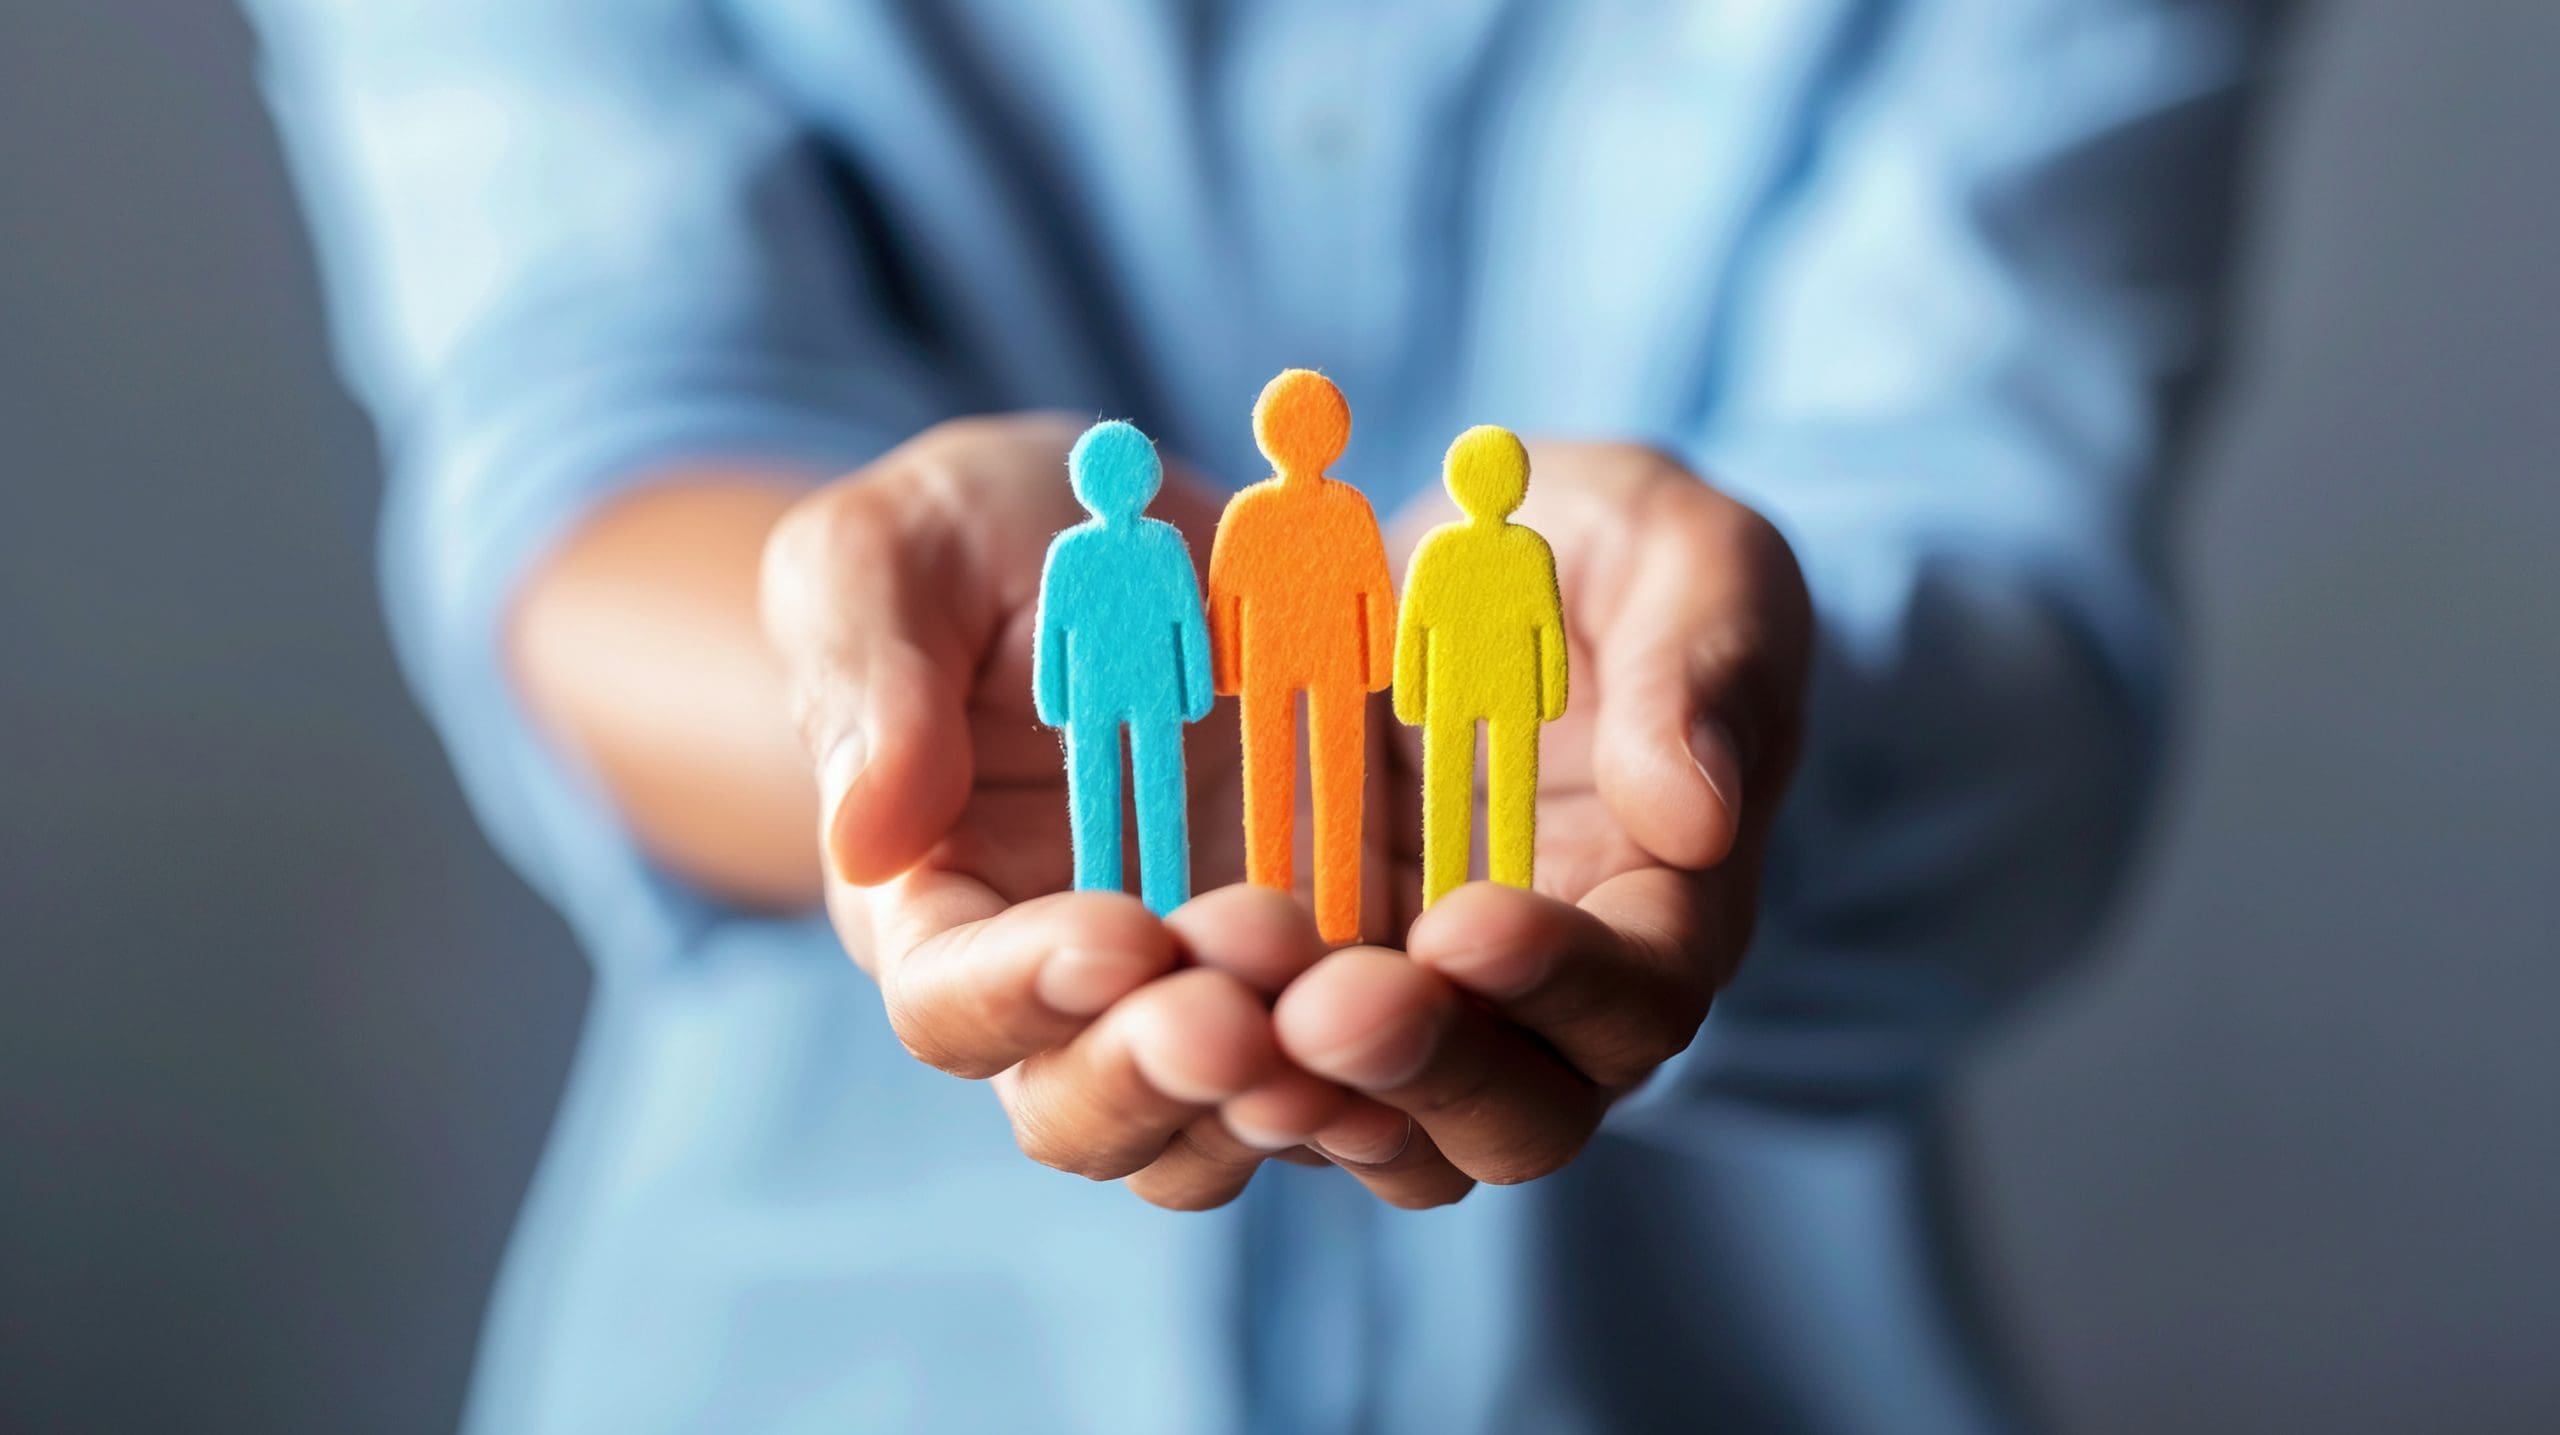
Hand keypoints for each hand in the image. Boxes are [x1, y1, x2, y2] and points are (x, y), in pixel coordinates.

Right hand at [759, 416, 1411, 1207]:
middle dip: (1162, 1074)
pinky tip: (1454, 1009)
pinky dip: (1400, 1073)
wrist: (1144, 540)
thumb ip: (870, 677)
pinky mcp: (1327, 978)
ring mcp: (1205, 1000)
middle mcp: (1066, 998)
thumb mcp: (896, 556)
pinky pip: (1358, 1079)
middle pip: (1086, 1113)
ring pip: (1227, 1131)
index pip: (953, 1004)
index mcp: (937, 912)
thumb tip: (864, 834)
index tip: (1117, 932)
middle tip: (1244, 1010)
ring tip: (1360, 1014)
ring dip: (1288, 1097)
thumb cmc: (983, 543)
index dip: (1025, 990)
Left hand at [1273, 443, 1811, 1191]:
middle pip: (1518, 1117)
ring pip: (1385, 1139)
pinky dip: (1211, 1073)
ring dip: (1305, 1096)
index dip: (1565, 977)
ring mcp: (1420, 1021)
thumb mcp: (1677, 555)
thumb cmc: (1598, 560)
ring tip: (1215, 1019)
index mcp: (1670, 906)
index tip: (1468, 922)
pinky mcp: (1302, 1004)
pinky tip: (1146, 1009)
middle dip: (1426, 1068)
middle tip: (1328, 1007)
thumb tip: (1695, 817)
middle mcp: (1552, 1007)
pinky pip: (1265, 1086)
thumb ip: (1701, 667)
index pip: (1643, 994)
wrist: (1451, 576)